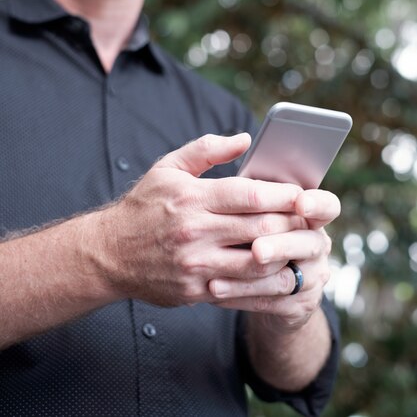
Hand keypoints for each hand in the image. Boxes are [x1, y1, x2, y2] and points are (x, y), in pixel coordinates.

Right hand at [94, 133, 306, 306]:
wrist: (109, 253)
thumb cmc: (144, 206)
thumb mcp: (168, 168)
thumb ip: (206, 150)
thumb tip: (246, 139)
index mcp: (192, 198)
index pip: (250, 195)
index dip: (284, 194)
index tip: (303, 193)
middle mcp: (195, 232)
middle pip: (261, 228)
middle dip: (293, 224)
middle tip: (311, 220)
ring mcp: (196, 265)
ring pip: (258, 264)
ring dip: (287, 255)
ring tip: (303, 246)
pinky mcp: (196, 291)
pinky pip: (242, 290)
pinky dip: (268, 285)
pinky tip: (283, 275)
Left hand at [208, 189, 339, 333]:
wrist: (257, 279)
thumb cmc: (249, 227)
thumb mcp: (249, 201)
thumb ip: (246, 178)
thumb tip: (239, 143)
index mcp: (310, 214)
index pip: (327, 205)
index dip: (317, 204)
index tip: (300, 202)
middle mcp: (316, 244)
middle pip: (307, 242)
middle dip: (279, 245)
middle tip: (256, 248)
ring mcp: (311, 277)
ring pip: (285, 278)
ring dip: (252, 278)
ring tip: (220, 275)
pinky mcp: (297, 305)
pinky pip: (269, 302)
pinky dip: (239, 296)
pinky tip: (213, 289)